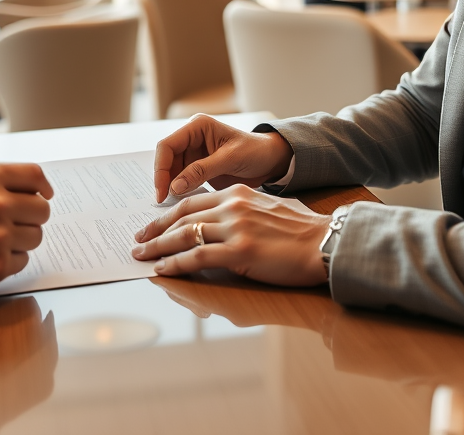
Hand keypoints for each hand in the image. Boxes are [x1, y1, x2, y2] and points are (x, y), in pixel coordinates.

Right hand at [0, 162, 52, 300]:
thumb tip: (12, 184)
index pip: (35, 175)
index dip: (42, 186)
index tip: (43, 194)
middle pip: (41, 209)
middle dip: (30, 216)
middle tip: (12, 222)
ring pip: (35, 237)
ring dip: (20, 240)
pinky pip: (22, 261)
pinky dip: (8, 261)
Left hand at [131, 185, 328, 286]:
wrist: (326, 242)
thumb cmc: (303, 231)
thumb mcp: (270, 209)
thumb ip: (244, 211)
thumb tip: (227, 226)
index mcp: (238, 193)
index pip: (192, 202)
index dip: (168, 214)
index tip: (153, 225)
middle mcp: (233, 205)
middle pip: (182, 216)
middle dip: (155, 230)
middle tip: (138, 241)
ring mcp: (236, 227)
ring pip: (185, 235)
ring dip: (158, 247)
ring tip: (142, 257)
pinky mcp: (240, 250)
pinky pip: (198, 256)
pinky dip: (176, 263)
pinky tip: (164, 270)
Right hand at [153, 114, 293, 202]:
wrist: (272, 161)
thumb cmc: (256, 151)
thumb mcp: (230, 159)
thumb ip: (201, 170)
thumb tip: (174, 187)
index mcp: (197, 127)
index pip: (167, 146)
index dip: (161, 168)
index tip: (162, 191)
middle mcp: (191, 138)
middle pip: (166, 159)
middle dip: (164, 180)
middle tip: (164, 202)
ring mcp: (194, 154)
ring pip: (172, 172)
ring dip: (171, 187)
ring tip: (173, 205)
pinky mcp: (198, 169)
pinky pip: (182, 180)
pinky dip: (180, 191)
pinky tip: (183, 202)